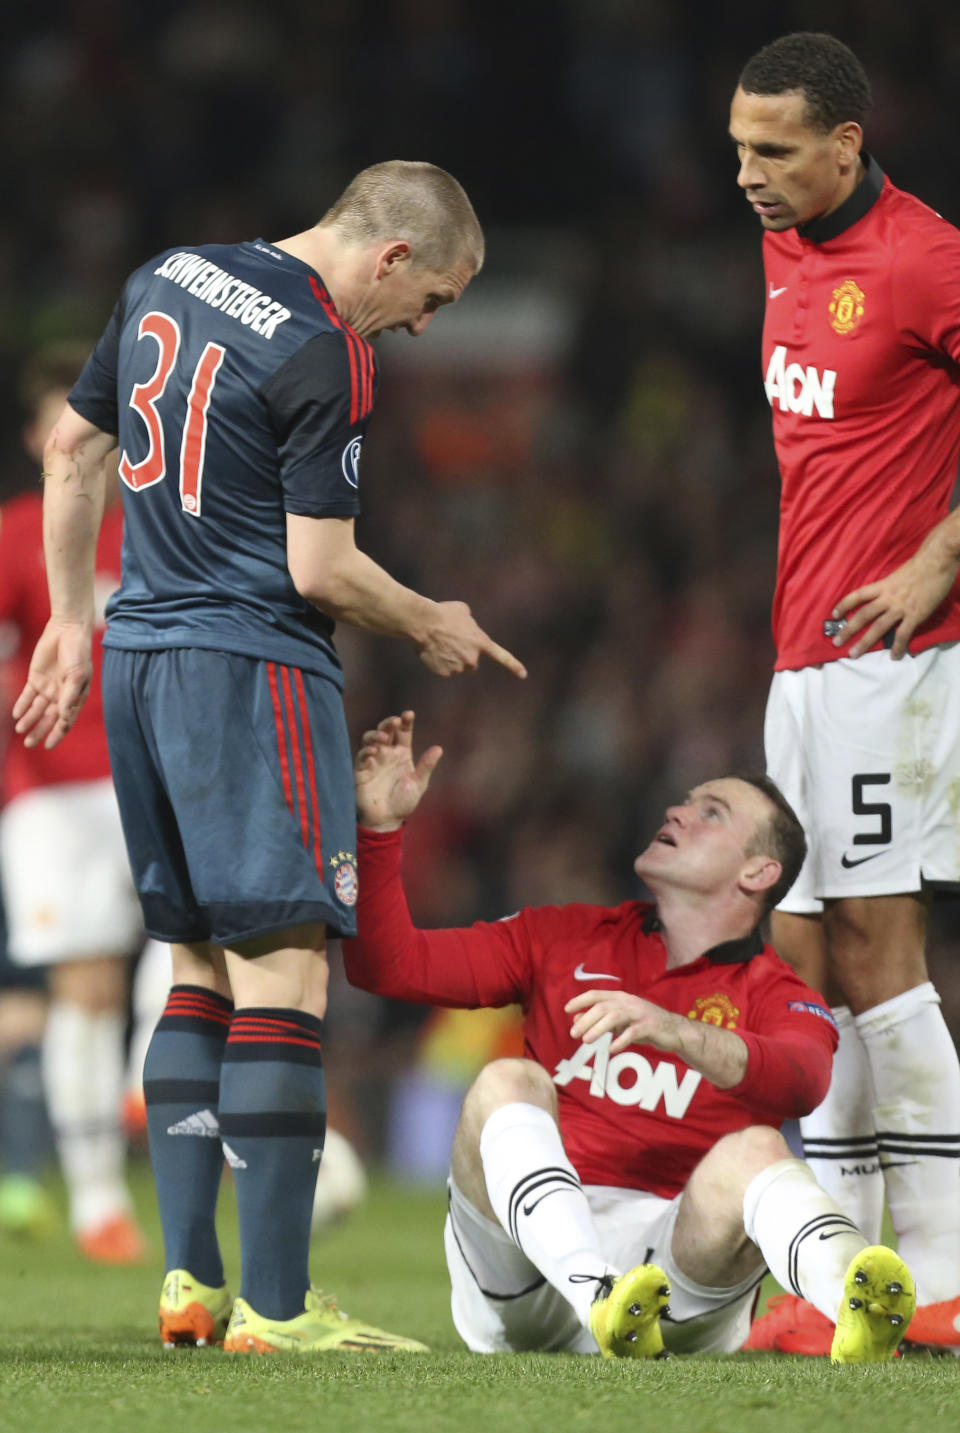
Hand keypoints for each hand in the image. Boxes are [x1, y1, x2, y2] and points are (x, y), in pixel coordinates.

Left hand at [12, 619, 91, 749]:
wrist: (67, 630)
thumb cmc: (78, 653)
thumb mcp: (77, 676)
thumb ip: (69, 696)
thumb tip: (64, 718)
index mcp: (76, 697)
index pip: (66, 720)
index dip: (57, 733)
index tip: (48, 745)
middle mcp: (61, 695)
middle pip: (49, 718)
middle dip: (39, 731)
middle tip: (29, 744)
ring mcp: (48, 687)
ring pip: (36, 709)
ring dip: (29, 720)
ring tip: (20, 730)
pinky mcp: (36, 678)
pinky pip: (27, 696)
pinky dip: (22, 705)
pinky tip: (17, 714)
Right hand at [354, 710, 442, 829]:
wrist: (387, 820)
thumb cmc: (404, 802)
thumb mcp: (418, 783)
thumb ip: (426, 766)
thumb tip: (439, 749)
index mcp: (402, 754)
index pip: (403, 733)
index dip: (406, 722)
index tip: (409, 714)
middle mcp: (387, 753)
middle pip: (385, 730)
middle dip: (389, 723)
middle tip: (395, 721)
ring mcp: (373, 760)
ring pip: (370, 739)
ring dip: (375, 735)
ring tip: (384, 738)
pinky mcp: (361, 771)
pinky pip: (361, 757)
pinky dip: (366, 752)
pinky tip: (373, 752)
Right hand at [418, 600, 526, 679]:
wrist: (424, 623)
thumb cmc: (443, 613)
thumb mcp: (463, 611)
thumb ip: (470, 622)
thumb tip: (467, 625)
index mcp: (481, 642)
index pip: (501, 656)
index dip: (513, 665)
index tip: (524, 675)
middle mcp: (473, 658)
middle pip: (472, 662)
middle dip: (465, 656)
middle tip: (451, 642)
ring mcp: (459, 667)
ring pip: (457, 667)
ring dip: (451, 659)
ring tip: (440, 644)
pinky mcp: (445, 673)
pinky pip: (444, 670)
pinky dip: (439, 664)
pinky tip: (433, 651)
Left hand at [565, 989, 680, 1054]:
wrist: (674, 1030)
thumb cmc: (643, 1025)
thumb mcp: (619, 1021)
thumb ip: (599, 1019)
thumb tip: (575, 1019)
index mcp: (621, 998)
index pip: (596, 995)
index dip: (580, 1000)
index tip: (566, 1009)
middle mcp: (629, 1002)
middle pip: (603, 1007)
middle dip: (586, 1019)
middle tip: (573, 1034)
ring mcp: (640, 1013)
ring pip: (615, 1016)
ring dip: (598, 1028)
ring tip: (586, 1040)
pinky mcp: (650, 1025)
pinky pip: (633, 1032)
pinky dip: (621, 1040)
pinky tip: (612, 1049)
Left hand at [831, 532, 958, 659]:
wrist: (937, 561)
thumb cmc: (920, 565)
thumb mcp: (897, 574)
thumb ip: (889, 586)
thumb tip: (883, 595)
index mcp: (883, 586)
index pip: (857, 596)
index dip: (844, 605)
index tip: (833, 614)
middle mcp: (888, 597)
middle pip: (863, 615)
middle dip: (848, 630)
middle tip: (836, 643)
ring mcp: (900, 607)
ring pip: (878, 627)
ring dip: (865, 642)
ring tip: (853, 654)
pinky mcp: (915, 615)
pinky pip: (903, 633)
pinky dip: (898, 646)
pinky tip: (894, 656)